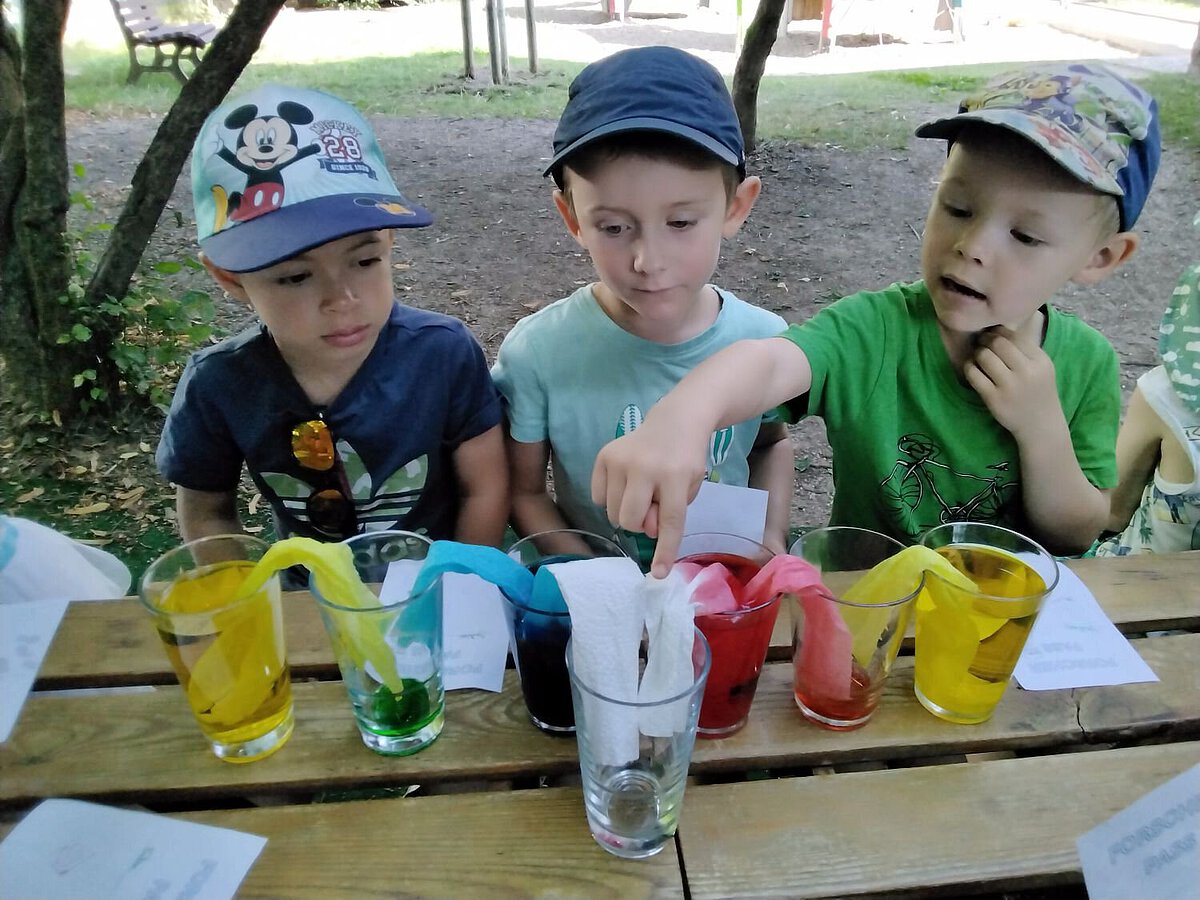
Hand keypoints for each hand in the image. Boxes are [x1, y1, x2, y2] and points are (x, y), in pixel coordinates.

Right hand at [592, 420, 707, 576]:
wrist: (675, 421)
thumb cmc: (685, 460)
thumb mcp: (690, 486)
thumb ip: (670, 511)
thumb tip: (643, 529)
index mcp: (674, 476)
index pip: (669, 522)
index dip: (664, 550)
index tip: (658, 574)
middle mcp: (644, 467)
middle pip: (631, 520)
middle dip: (640, 523)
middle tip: (652, 507)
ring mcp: (620, 460)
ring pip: (612, 511)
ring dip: (626, 510)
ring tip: (641, 491)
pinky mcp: (603, 455)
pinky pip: (597, 496)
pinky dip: (610, 498)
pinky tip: (625, 483)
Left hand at [963, 326, 1061, 438]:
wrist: (1041, 425)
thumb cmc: (1038, 392)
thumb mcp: (1042, 368)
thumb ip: (1025, 350)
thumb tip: (997, 329)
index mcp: (1040, 361)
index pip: (1014, 336)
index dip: (998, 332)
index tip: (992, 335)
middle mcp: (1027, 372)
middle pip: (998, 343)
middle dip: (985, 340)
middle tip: (981, 343)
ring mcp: (1010, 386)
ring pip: (984, 356)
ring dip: (977, 353)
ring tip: (978, 357)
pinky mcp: (994, 399)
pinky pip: (974, 375)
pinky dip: (969, 367)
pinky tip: (972, 369)